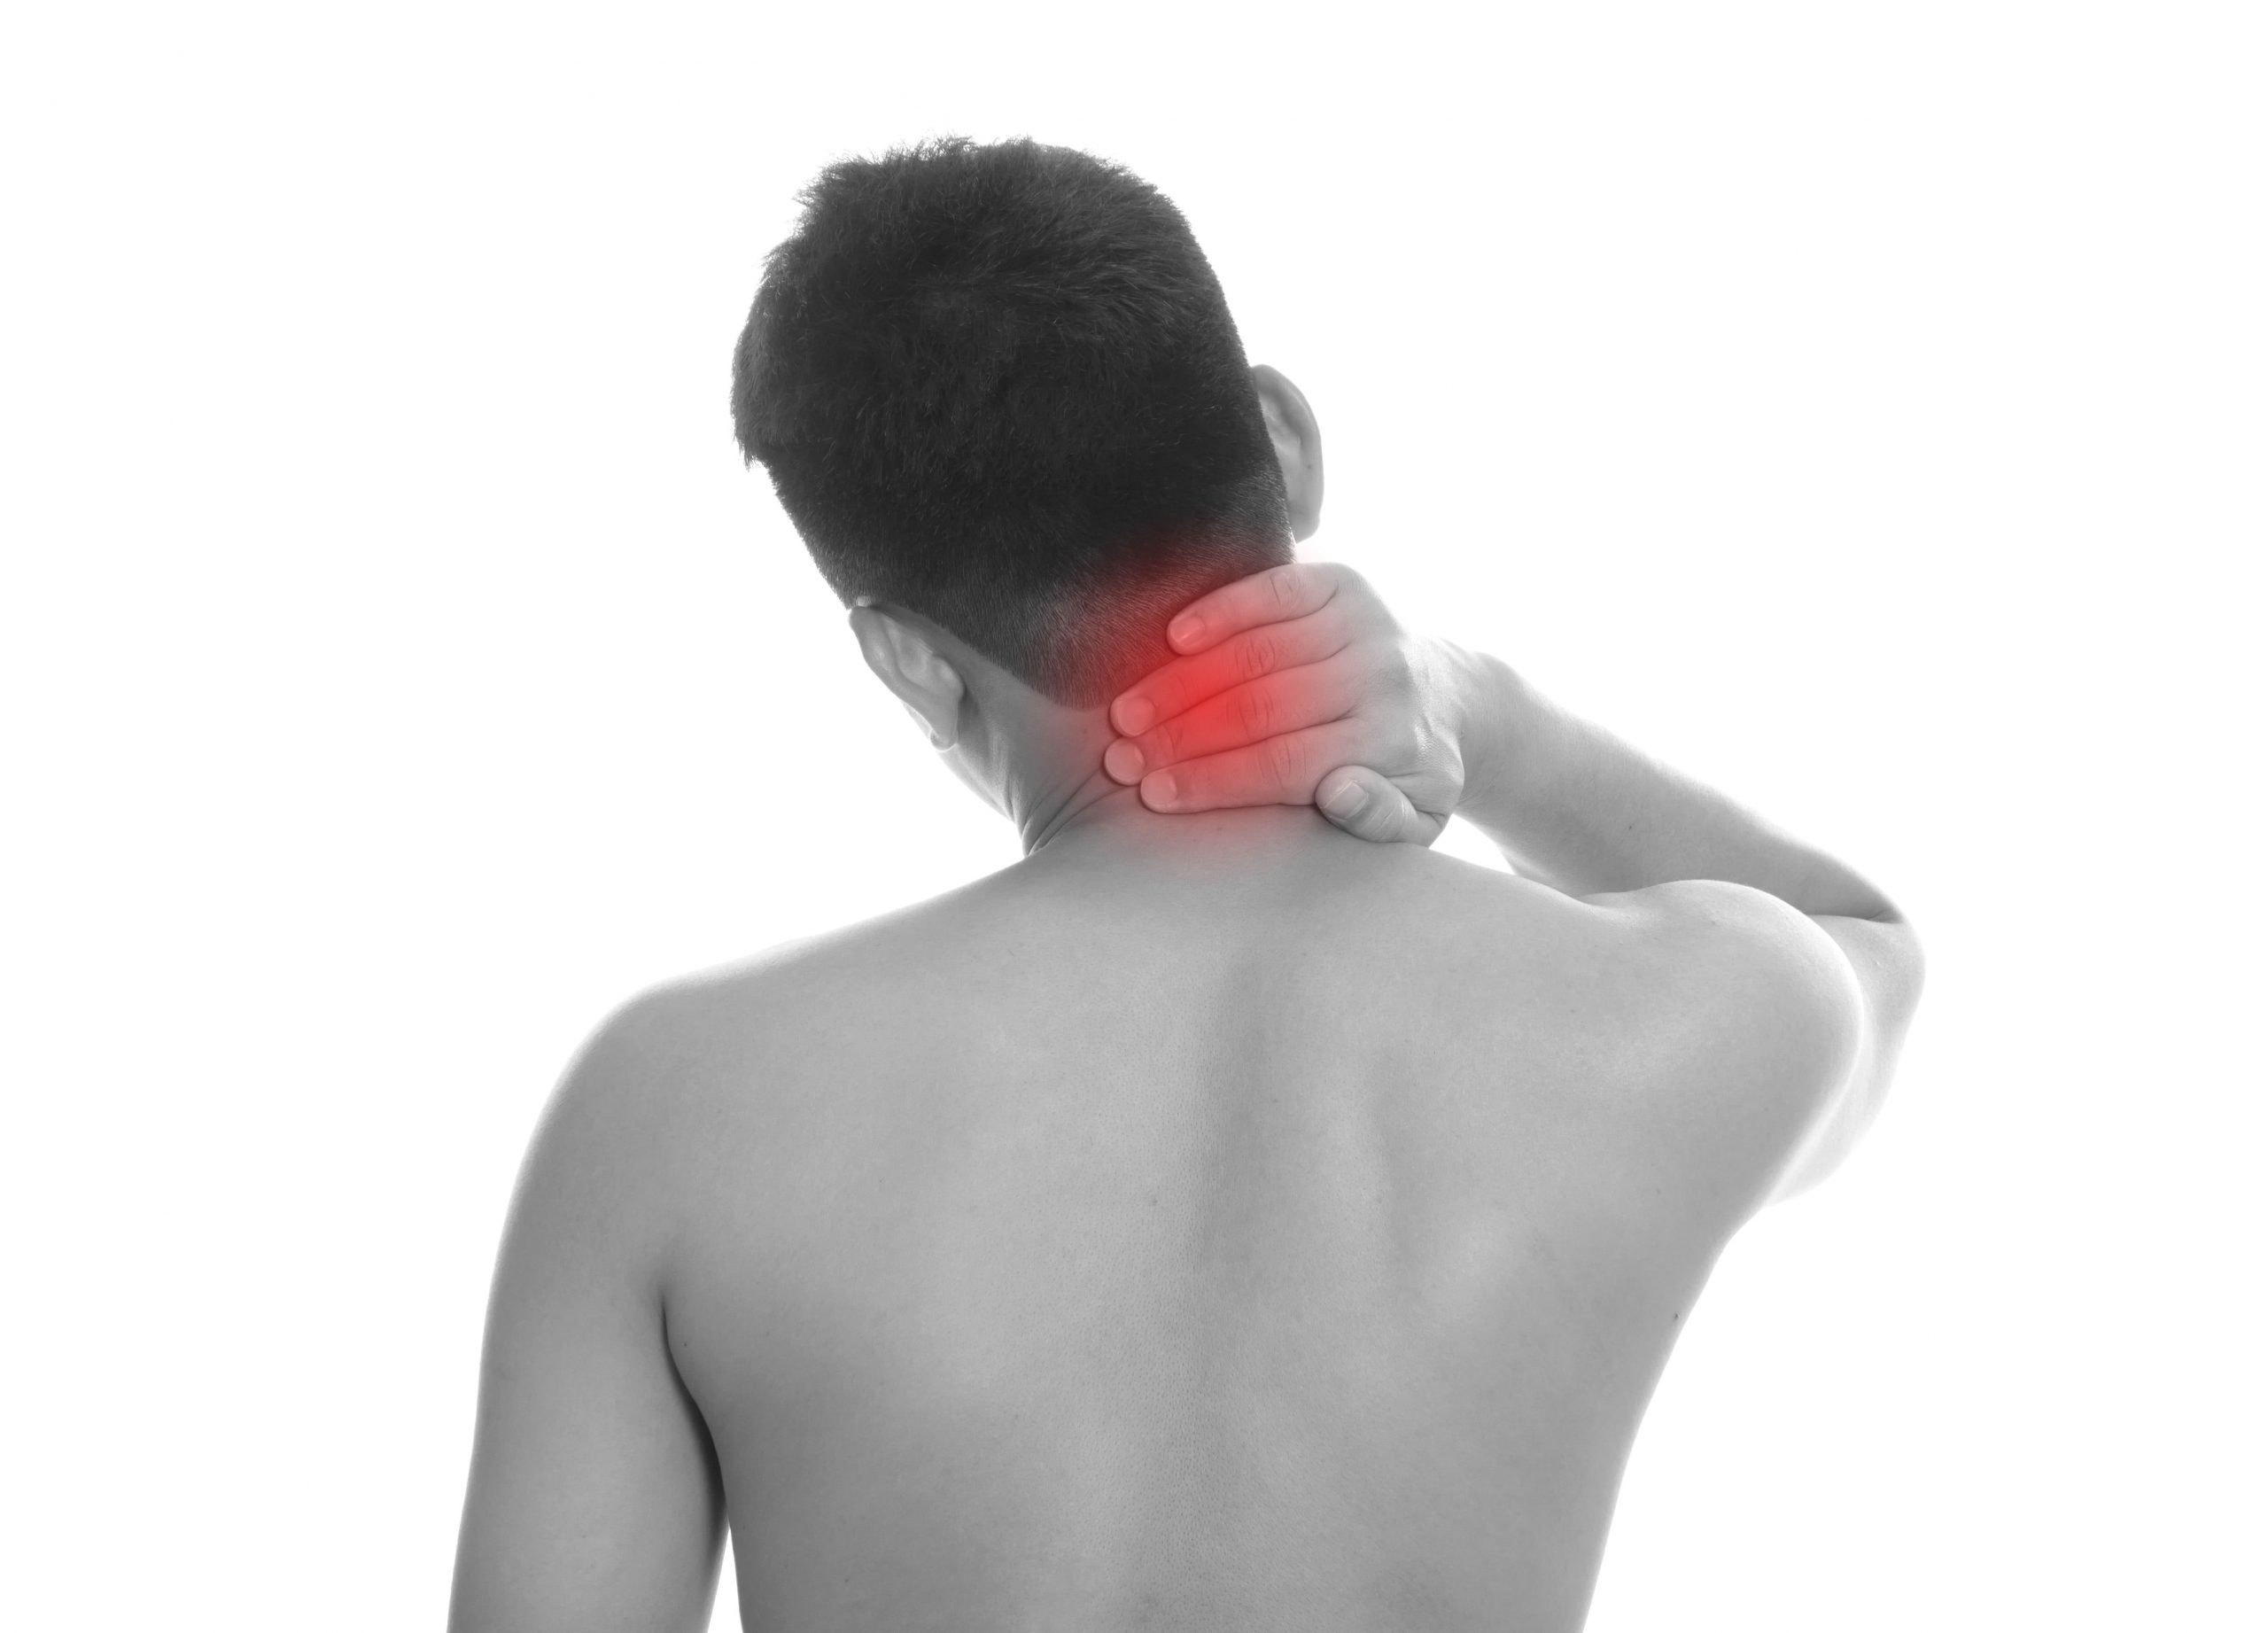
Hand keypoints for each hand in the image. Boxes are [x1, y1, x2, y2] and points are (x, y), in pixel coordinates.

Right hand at [1102, 562, 1468, 843]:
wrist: (1452, 698)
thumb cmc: (1411, 772)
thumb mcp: (1416, 820)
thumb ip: (1382, 819)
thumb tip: (1341, 790)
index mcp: (1392, 742)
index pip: (1285, 763)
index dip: (1213, 779)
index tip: (1154, 795)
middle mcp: (1381, 677)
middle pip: (1262, 707)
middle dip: (1181, 735)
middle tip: (1121, 757)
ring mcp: (1363, 623)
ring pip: (1257, 652)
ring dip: (1183, 681)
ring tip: (1128, 712)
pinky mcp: (1346, 584)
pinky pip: (1276, 589)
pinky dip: (1223, 609)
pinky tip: (1174, 636)